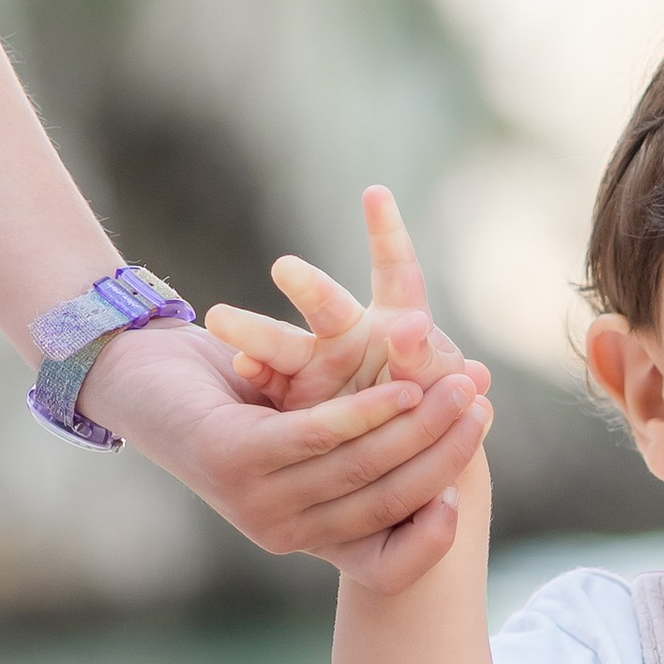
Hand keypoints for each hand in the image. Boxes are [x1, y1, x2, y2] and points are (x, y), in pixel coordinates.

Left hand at [75, 317, 490, 581]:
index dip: (438, 533)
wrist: (142, 382)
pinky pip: (320, 435)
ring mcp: (254, 501)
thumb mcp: (305, 438)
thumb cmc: (237, 405)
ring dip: (417, 427)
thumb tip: (448, 459)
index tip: (472, 493)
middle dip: (444, 458)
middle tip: (483, 412)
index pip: (390, 560)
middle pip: (386, 503)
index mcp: (305, 540)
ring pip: (359, 468)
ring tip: (457, 389)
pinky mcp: (234, 458)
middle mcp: (281, 533)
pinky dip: (368, 412)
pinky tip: (402, 386)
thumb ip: (362, 455)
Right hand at [205, 186, 487, 414]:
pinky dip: (256, 376)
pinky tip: (241, 367)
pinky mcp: (291, 404)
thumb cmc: (440, 418)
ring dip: (254, 332)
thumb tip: (409, 326)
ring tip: (222, 320)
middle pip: (327, 304)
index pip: (395, 271)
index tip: (376, 193)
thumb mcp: (441, 387)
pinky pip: (267, 385)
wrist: (408, 469)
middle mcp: (351, 339)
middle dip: (308, 287)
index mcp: (397, 322)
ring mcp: (316, 372)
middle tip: (286, 270)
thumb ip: (425, 360)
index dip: (388, 234)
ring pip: (282, 345)